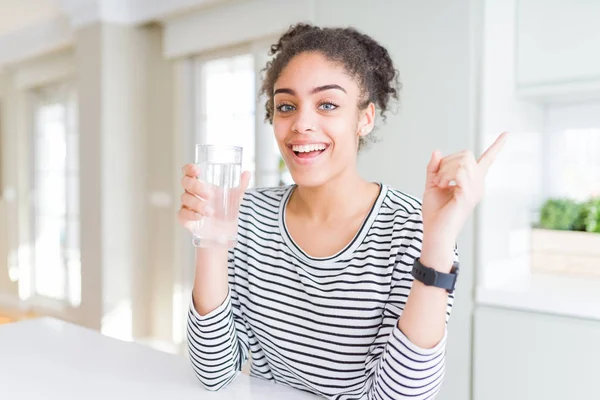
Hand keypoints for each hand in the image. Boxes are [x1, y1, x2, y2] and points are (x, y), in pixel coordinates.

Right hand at [177, 164, 250, 232]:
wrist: (227, 231)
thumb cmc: (228, 210)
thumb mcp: (236, 197)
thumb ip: (241, 185)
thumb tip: (247, 173)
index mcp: (201, 184)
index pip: (189, 172)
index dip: (189, 169)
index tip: (197, 170)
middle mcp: (193, 193)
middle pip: (186, 183)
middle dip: (196, 186)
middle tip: (209, 194)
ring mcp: (188, 205)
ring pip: (185, 199)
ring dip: (197, 204)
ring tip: (210, 211)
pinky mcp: (186, 219)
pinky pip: (183, 214)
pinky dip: (190, 215)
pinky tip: (200, 217)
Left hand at [421, 132, 508, 252]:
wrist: (434, 233)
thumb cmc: (434, 212)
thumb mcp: (432, 184)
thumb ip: (434, 168)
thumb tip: (437, 151)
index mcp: (472, 181)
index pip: (487, 160)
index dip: (497, 146)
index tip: (507, 133)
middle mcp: (478, 185)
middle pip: (466, 155)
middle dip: (447, 161)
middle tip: (437, 179)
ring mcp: (475, 190)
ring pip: (463, 161)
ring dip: (445, 169)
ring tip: (439, 184)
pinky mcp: (469, 195)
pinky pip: (460, 171)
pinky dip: (446, 175)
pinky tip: (442, 186)